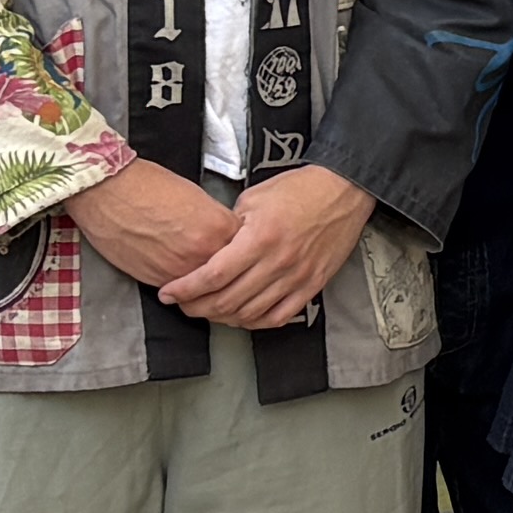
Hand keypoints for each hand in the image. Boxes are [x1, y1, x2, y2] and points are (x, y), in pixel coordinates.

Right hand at [64, 158, 237, 289]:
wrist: (108, 192)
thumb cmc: (145, 185)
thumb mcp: (196, 196)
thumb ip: (216, 221)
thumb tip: (224, 236)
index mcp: (218, 227)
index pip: (248, 249)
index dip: (244, 250)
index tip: (242, 250)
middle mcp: (203, 253)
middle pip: (232, 274)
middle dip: (231, 273)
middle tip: (230, 271)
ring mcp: (181, 271)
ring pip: (208, 290)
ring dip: (209, 287)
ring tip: (208, 280)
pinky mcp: (158, 282)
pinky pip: (182, 292)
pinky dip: (186, 289)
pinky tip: (183, 279)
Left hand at [162, 163, 374, 331]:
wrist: (343, 191)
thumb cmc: (299, 189)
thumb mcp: (253, 198)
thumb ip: (230, 227)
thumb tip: (210, 248)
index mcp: (258, 238)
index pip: (213, 275)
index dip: (186, 289)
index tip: (168, 293)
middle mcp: (277, 263)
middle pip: (227, 301)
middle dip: (197, 307)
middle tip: (183, 305)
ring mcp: (296, 278)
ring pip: (250, 314)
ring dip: (223, 318)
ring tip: (208, 311)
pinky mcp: (312, 286)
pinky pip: (279, 316)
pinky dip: (256, 322)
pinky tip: (242, 317)